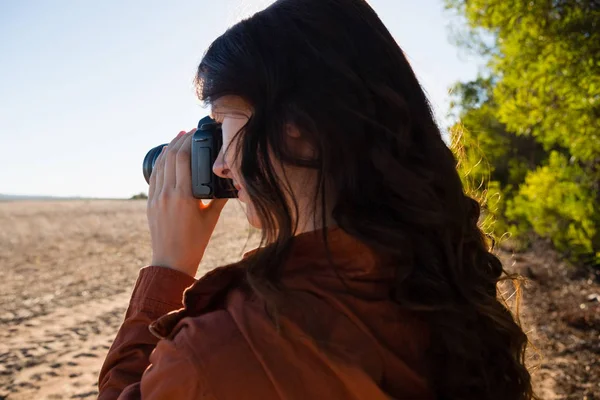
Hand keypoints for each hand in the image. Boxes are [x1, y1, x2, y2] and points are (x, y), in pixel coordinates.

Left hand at [147, 128, 227, 276]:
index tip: (197, 131)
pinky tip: (166, 154)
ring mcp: (156, 197)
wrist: (171, 262)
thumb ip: (220, 197)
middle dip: (180, 140)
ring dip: (169, 147)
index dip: (190, 141)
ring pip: (161, 164)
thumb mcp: (212, 218)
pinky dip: (160, 161)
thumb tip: (230, 181)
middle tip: (190, 130)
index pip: (184, 158)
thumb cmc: (195, 242)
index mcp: (184, 196)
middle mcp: (167, 193)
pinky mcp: (150, 202)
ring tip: (178, 136)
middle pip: (171, 156)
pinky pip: (154, 175)